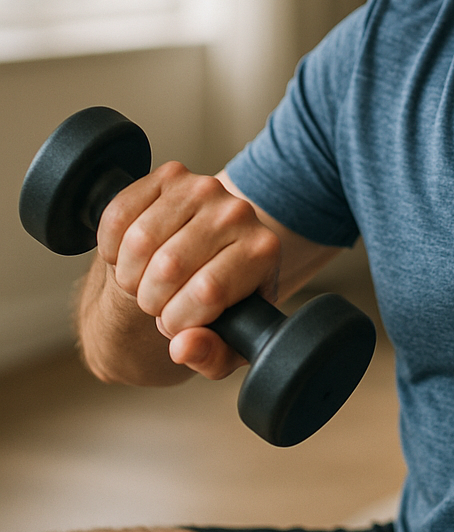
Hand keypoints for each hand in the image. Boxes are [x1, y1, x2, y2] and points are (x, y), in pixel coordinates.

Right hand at [95, 163, 281, 379]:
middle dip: (153, 300)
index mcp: (262, 251)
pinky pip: (118, 215)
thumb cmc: (221, 303)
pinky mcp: (170, 176)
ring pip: (138, 241)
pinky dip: (113, 247)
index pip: (206, 291)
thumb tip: (185, 346)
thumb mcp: (226, 342)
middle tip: (162, 301)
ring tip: (148, 280)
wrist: (210, 256)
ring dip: (130, 275)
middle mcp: (238, 211)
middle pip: (168, 267)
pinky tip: (133, 255)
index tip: (182, 321)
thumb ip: (211, 356)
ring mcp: (204, 187)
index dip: (180, 318)